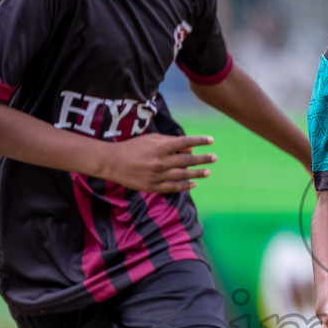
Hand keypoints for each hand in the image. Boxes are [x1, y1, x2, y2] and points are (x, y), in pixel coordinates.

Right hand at [97, 134, 214, 193]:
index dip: (199, 141)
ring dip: (197, 173)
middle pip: (187, 160)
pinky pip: (173, 187)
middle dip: (203, 159)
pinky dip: (185, 186)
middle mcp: (160, 162)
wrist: (112, 162)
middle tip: (214, 158)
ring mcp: (157, 176)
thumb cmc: (133, 148)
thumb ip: (170, 142)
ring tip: (208, 172)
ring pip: (182, 175)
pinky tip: (193, 183)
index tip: (211, 140)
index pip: (185, 142)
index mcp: (159, 147)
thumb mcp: (151, 140)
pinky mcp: (152, 187)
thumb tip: (189, 148)